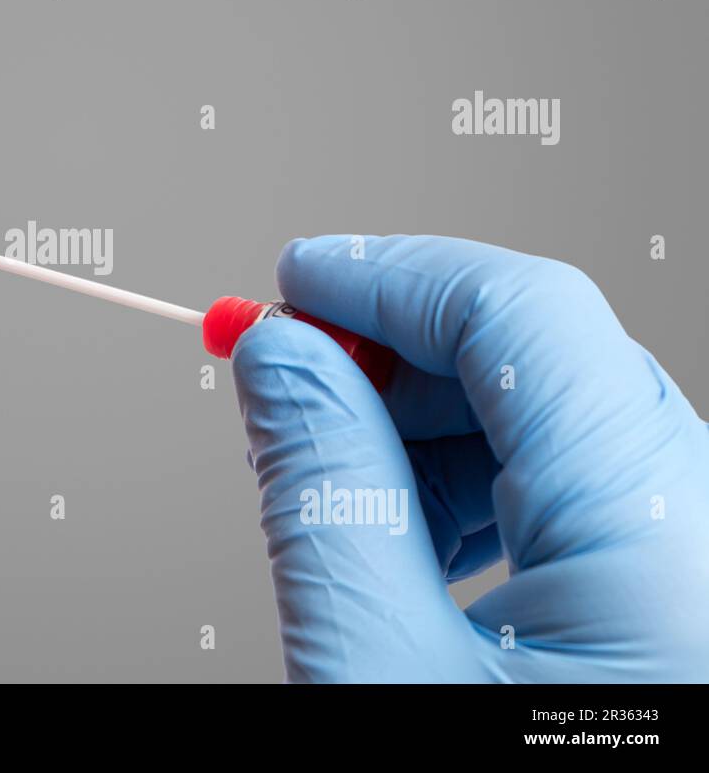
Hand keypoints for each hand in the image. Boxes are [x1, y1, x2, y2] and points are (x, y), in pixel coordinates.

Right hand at [231, 235, 708, 681]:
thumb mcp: (373, 667)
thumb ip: (323, 490)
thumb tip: (278, 357)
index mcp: (661, 546)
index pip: (526, 315)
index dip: (391, 277)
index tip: (296, 282)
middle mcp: (707, 539)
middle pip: (546, 362)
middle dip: (398, 358)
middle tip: (291, 381)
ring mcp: (697, 569)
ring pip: (556, 427)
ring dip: (426, 429)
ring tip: (337, 483)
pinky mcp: (675, 602)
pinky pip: (576, 496)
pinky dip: (474, 489)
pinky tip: (405, 539)